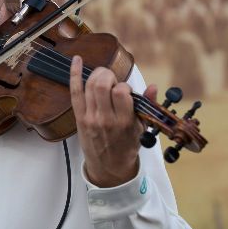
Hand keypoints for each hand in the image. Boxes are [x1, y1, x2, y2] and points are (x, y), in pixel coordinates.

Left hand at [69, 55, 157, 187]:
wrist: (109, 168)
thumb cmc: (127, 147)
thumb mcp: (142, 129)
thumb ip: (147, 106)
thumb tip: (153, 87)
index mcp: (124, 122)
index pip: (121, 92)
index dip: (124, 86)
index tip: (125, 92)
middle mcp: (105, 119)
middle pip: (101, 85)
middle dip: (109, 76)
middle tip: (113, 82)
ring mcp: (90, 118)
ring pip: (89, 86)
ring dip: (97, 75)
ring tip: (104, 78)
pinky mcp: (79, 118)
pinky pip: (75, 92)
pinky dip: (74, 74)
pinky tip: (77, 60)